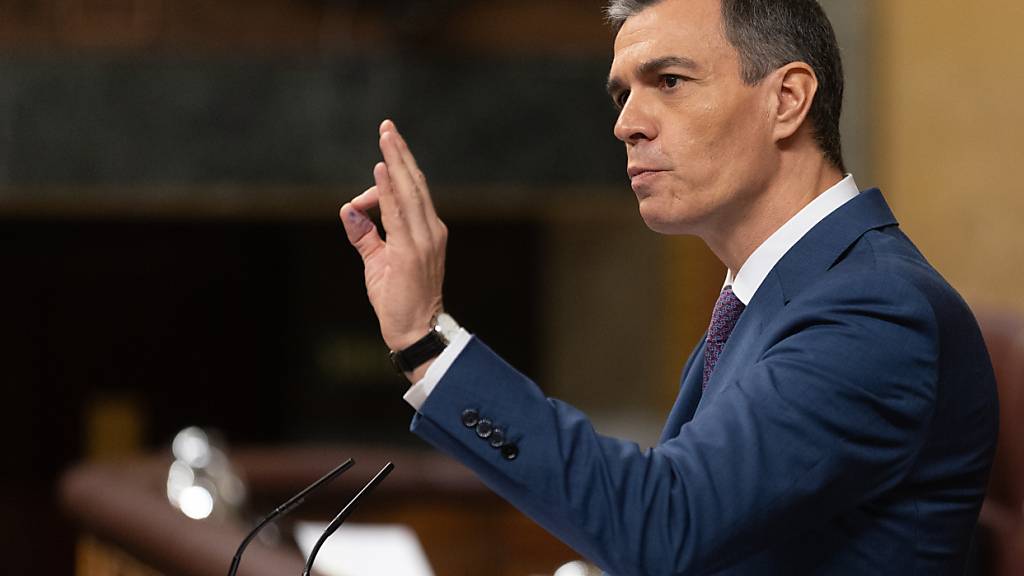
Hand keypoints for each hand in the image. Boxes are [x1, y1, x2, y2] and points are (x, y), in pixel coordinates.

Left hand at [340, 120, 447, 366]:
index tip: (380, 153)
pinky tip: (381, 171)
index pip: (412, 192)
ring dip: (396, 161)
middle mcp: (430, 230)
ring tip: (386, 135)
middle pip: (414, 183)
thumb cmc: (400, 300)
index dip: (397, 169)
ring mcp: (423, 240)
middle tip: (387, 126)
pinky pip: (399, 214)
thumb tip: (348, 210)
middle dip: (400, 153)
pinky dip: (389, 190)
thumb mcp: (378, 262)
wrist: (416, 331)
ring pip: (409, 192)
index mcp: (426, 231)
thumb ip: (364, 235)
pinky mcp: (411, 252)